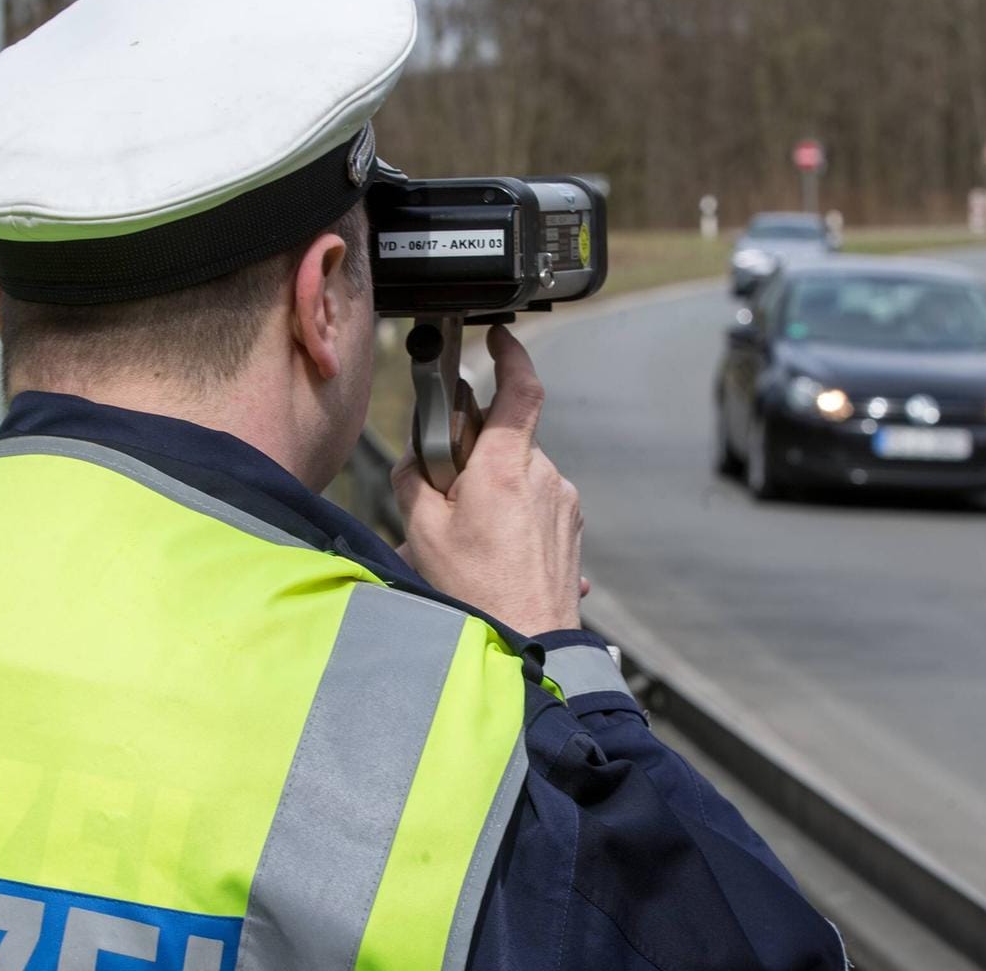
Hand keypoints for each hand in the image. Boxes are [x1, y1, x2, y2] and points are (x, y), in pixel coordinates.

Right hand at [392, 326, 583, 636]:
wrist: (529, 647)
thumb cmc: (477, 593)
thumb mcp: (423, 532)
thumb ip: (414, 481)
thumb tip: (415, 460)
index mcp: (507, 466)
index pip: (520, 388)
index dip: (511, 354)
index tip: (500, 337)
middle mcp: (544, 476)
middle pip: (506, 440)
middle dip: (474, 456)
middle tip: (447, 492)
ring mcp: (563, 503)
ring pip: (520, 476)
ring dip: (492, 492)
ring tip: (471, 539)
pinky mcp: (571, 528)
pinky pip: (536, 505)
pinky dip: (511, 517)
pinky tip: (493, 554)